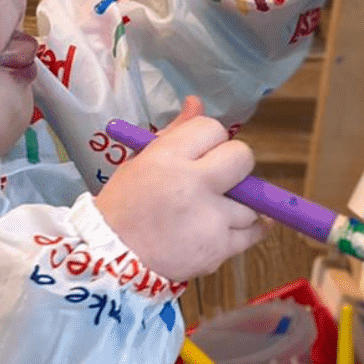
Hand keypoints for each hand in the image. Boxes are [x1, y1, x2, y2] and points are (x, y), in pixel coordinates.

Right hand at [94, 104, 264, 282]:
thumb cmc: (124, 207)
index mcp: (168, 158)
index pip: (213, 129)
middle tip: (219, 179)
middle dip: (234, 166)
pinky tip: (235, 225)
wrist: (110, 260)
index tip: (202, 153)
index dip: (210, 140)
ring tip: (213, 212)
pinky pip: (253, 232)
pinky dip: (250, 228)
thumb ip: (174, 133)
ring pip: (250, 201)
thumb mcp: (140, 162)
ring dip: (237, 204)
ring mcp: (209, 219)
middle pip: (242, 158)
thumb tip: (196, 103)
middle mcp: (193, 184)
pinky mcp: (218, 248)